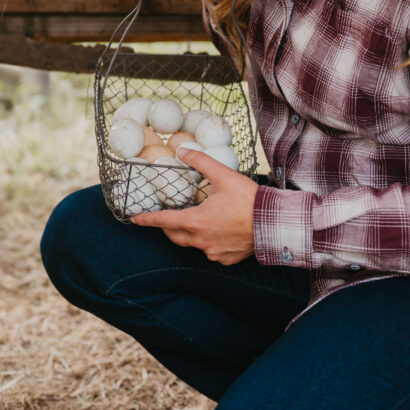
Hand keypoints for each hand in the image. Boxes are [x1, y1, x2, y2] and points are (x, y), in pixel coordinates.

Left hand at [131, 147, 257, 265]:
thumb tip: (182, 151)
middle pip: (175, 235)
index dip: (148, 219)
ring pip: (193, 243)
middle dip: (168, 227)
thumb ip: (200, 162)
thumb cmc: (248, 200)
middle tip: (166, 217)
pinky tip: (219, 229)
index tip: (135, 219)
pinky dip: (208, 241)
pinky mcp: (225, 258)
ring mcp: (213, 252)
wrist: (273, 223)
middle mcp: (201, 240)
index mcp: (196, 221)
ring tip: (197, 219)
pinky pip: (210, 250)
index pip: (164, 221)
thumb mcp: (223, 175)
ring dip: (190, 233)